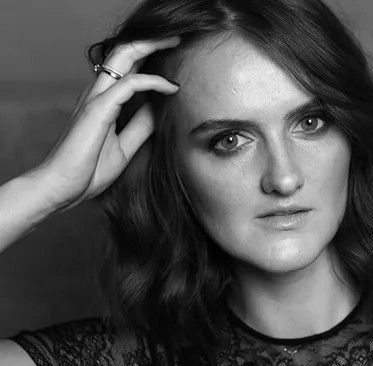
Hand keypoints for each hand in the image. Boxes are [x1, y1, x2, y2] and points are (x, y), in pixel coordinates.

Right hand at [35, 36, 180, 210]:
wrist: (63, 188)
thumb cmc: (88, 171)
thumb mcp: (124, 147)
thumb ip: (139, 127)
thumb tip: (157, 110)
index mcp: (103, 102)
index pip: (126, 69)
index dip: (148, 59)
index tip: (173, 61)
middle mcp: (98, 93)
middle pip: (123, 53)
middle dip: (150, 41)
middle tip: (175, 39)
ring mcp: (96, 99)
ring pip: (123, 57)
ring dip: (151, 47)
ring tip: (176, 44)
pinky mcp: (98, 109)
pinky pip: (130, 84)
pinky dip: (153, 81)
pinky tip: (172, 86)